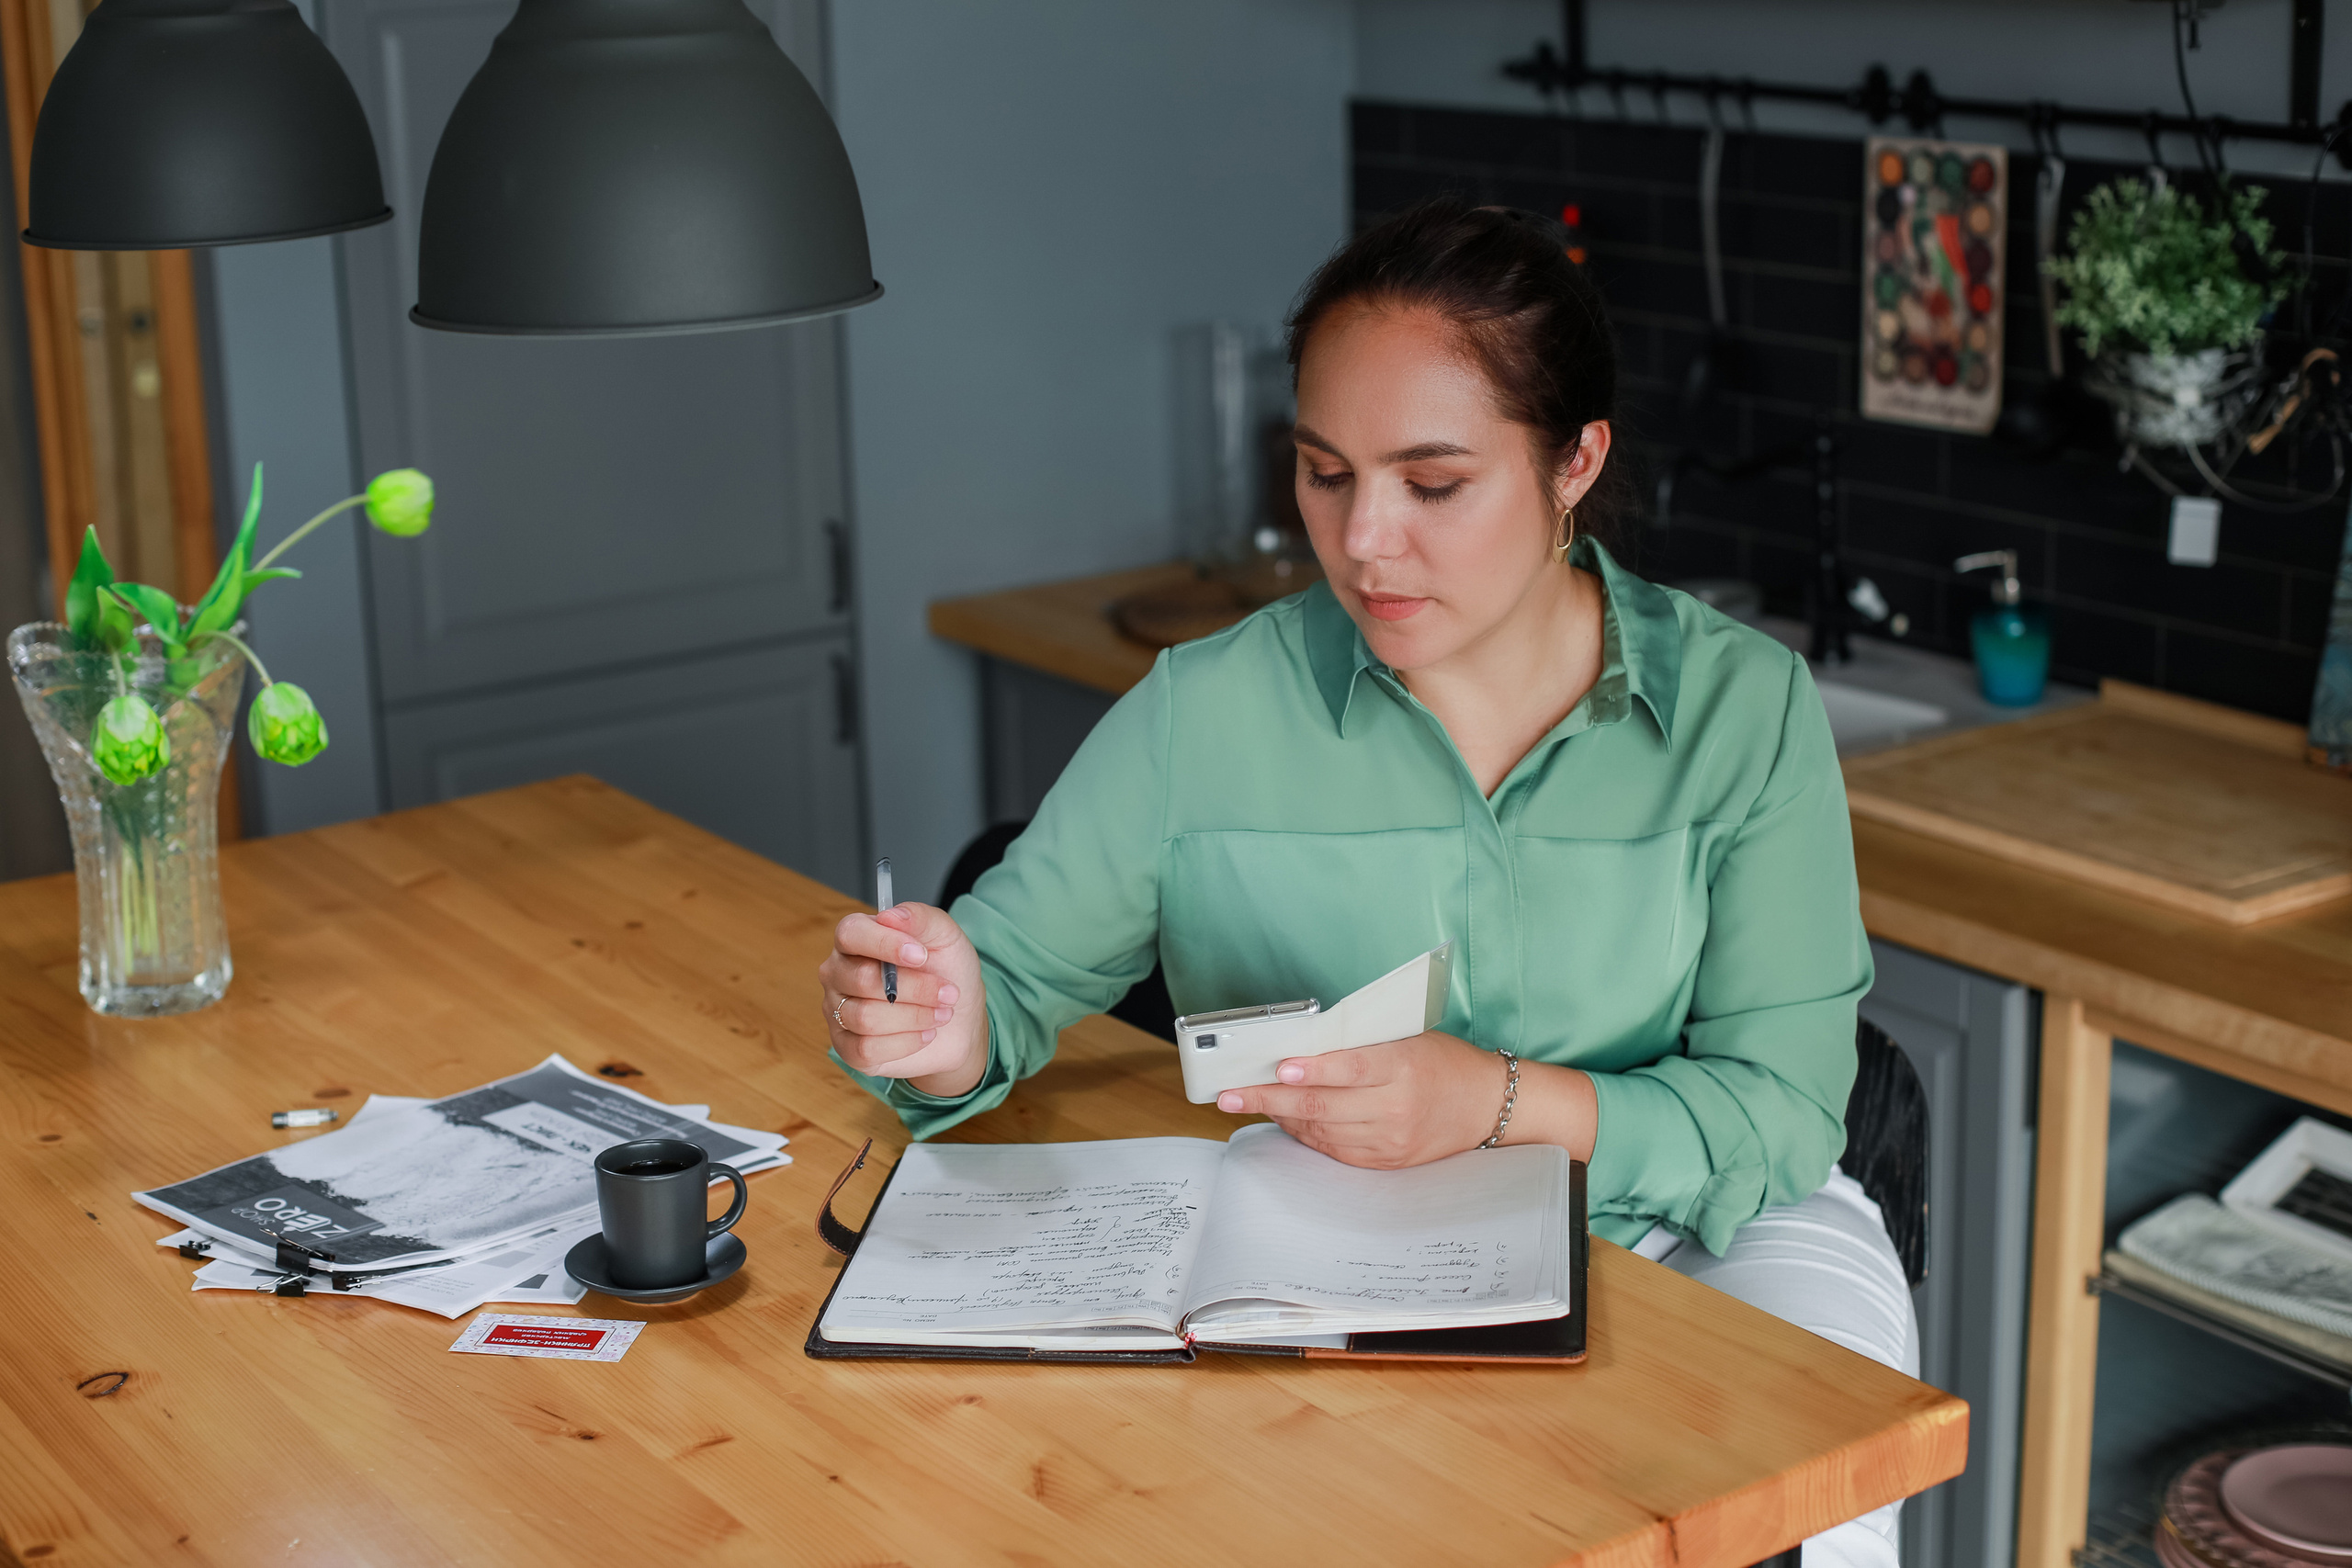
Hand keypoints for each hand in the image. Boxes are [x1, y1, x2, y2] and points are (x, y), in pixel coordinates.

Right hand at [819, 901, 987, 1096]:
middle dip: (916, 988)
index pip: (851, 933)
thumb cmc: (946, 972)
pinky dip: (905, 1043)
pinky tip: (924, 1034)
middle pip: (863, 979)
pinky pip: (865, 1049)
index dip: (885, 943)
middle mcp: (838, 973)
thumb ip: (921, 918)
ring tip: (941, 1014)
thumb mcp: (945, 937)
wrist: (958, 1020)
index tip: (921, 955)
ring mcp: (838, 1010)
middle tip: (949, 993)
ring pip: (866, 1017)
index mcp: (856, 939)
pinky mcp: (846, 1047)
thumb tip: (891, 916)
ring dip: (915, 1017)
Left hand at [1212, 1031, 1509, 1168]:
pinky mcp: (1386, 1161)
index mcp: (1404, 1067)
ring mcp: (1390, 1139)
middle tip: (1230, 1093)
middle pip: (1324, 1105)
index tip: (1277, 1067)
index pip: (1351, 1068)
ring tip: (1246, 1101)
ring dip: (1280, 1116)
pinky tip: (1285, 1120)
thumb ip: (1359, 1045)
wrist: (1485, 1104)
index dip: (1312, 1069)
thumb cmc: (1442, 1061)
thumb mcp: (1406, 1040)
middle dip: (1270, 1098)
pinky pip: (1334, 1150)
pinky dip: (1305, 1134)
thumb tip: (1299, 1048)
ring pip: (1322, 1130)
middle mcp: (1396, 1107)